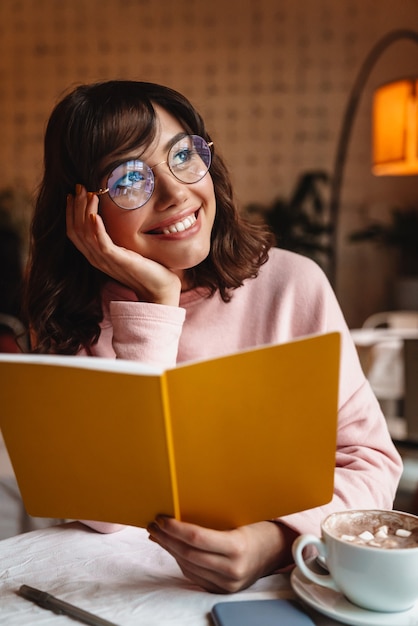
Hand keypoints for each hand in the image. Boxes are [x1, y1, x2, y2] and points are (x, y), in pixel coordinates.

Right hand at [66, 185, 181, 304]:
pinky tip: (94, 214)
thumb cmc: (147, 268)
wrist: (159, 289)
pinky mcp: (118, 261)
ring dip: (84, 211)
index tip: (74, 193)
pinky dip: (96, 228)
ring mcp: (105, 260)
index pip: (74, 231)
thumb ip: (117, 237)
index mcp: (96, 255)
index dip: (71, 212)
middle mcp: (96, 258)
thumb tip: (117, 216)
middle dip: (75, 206)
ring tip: (88, 193)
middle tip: (79, 187)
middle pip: (75, 230)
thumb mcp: (127, 249)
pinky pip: (101, 243)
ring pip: (84, 233)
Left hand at [147, 516, 297, 592]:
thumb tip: (180, 510)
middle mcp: (232, 569)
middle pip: (188, 554)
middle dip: (166, 538)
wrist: (276, 550)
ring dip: (169, 549)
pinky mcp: (222, 590)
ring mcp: (227, 584)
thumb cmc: (256, 526)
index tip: (161, 518)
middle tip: (153, 525)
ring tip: (158, 534)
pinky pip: (193, 575)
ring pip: (187, 566)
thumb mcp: (239, 518)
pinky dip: (180, 560)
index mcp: (238, 547)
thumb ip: (212, 517)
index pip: (197, 539)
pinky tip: (173, 547)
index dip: (175, 528)